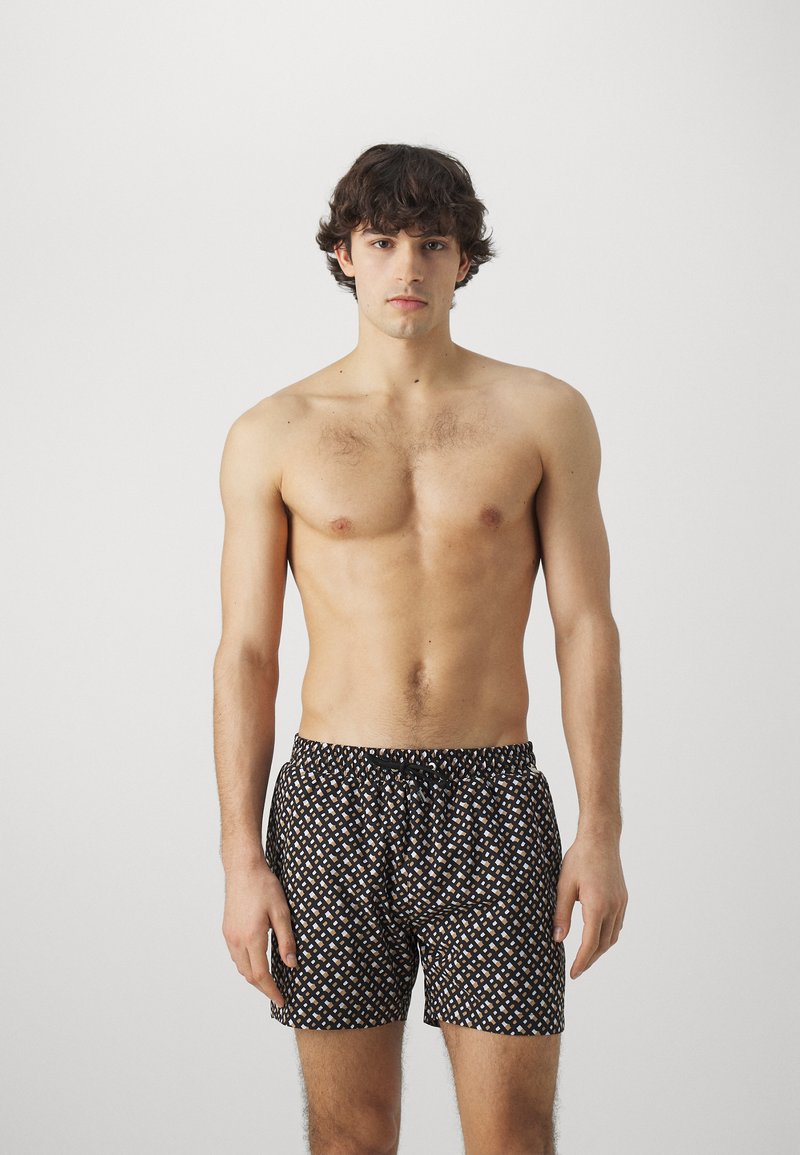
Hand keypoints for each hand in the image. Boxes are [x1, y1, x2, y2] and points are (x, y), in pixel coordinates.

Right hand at [222, 859, 297, 1005]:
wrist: (243, 869)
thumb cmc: (264, 886)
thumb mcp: (282, 912)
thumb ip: (286, 940)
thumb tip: (291, 964)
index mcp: (252, 938)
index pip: (261, 975)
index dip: (271, 991)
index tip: (281, 1000)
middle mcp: (237, 940)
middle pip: (248, 975)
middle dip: (263, 988)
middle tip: (278, 994)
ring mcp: (229, 935)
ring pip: (240, 967)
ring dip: (254, 977)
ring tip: (269, 980)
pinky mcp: (227, 929)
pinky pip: (235, 955)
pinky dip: (246, 965)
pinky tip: (256, 961)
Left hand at [552, 834, 627, 978]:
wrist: (601, 838)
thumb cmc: (579, 859)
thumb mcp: (564, 885)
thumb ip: (561, 914)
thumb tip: (558, 939)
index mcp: (597, 905)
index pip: (590, 943)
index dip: (582, 962)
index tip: (574, 974)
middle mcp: (613, 907)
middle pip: (604, 944)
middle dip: (590, 959)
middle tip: (577, 970)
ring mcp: (621, 903)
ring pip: (613, 936)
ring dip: (600, 949)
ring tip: (586, 956)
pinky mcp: (623, 898)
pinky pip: (617, 925)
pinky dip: (607, 936)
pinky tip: (597, 936)